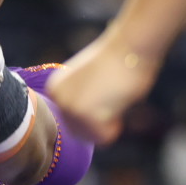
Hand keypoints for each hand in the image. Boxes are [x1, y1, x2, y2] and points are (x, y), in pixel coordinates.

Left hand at [45, 29, 158, 145]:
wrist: (130, 47)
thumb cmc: (119, 63)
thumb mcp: (91, 82)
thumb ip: (82, 101)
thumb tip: (83, 129)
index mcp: (56, 89)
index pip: (75, 123)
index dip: (96, 115)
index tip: (106, 91)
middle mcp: (58, 98)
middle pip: (83, 133)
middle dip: (102, 120)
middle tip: (113, 95)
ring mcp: (68, 106)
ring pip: (93, 137)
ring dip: (109, 123)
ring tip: (114, 96)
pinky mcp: (83, 113)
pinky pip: (104, 137)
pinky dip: (116, 125)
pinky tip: (117, 101)